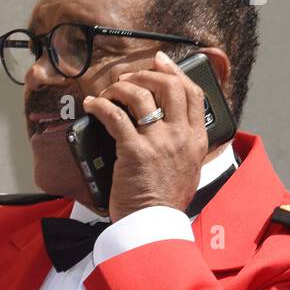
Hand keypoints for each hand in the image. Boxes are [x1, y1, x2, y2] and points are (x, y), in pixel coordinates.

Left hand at [82, 52, 208, 222]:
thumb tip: (176, 130)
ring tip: (108, 91)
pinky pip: (115, 117)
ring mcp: (158, 142)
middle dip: (146, 73)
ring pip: (141, 95)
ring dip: (121, 87)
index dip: (175, 72)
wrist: (153, 228)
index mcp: (197, 141)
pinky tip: (92, 105)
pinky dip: (100, 106)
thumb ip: (187, 148)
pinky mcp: (134, 151)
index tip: (162, 62)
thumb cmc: (165, 205)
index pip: (193, 93)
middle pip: (168, 86)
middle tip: (130, 77)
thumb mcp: (190, 172)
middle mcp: (181, 136)